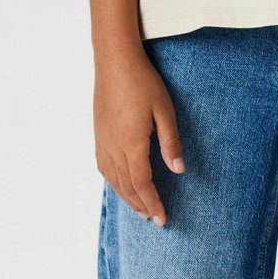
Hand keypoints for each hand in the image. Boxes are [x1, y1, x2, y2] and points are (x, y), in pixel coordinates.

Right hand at [94, 45, 184, 226]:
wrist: (114, 59)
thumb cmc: (143, 81)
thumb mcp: (164, 111)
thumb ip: (171, 143)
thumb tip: (179, 170)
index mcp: (131, 143)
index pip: (141, 184)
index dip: (153, 203)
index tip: (162, 219)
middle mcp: (113, 146)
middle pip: (126, 186)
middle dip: (141, 205)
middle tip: (154, 219)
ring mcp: (102, 140)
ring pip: (113, 179)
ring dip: (126, 197)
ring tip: (140, 209)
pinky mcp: (98, 134)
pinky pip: (103, 167)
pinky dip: (114, 182)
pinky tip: (121, 186)